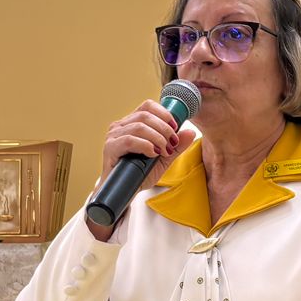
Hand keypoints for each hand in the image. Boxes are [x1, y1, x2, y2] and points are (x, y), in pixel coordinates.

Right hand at [86, 101, 196, 240]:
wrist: (124, 193)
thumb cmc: (139, 175)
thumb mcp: (163, 159)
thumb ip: (176, 146)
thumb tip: (190, 132)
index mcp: (132, 123)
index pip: (147, 106)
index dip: (164, 114)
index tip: (175, 127)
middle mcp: (121, 126)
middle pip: (146, 115)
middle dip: (164, 129)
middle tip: (172, 143)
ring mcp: (113, 136)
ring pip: (139, 126)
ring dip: (157, 138)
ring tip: (164, 151)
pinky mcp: (110, 148)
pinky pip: (129, 140)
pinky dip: (145, 145)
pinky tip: (152, 154)